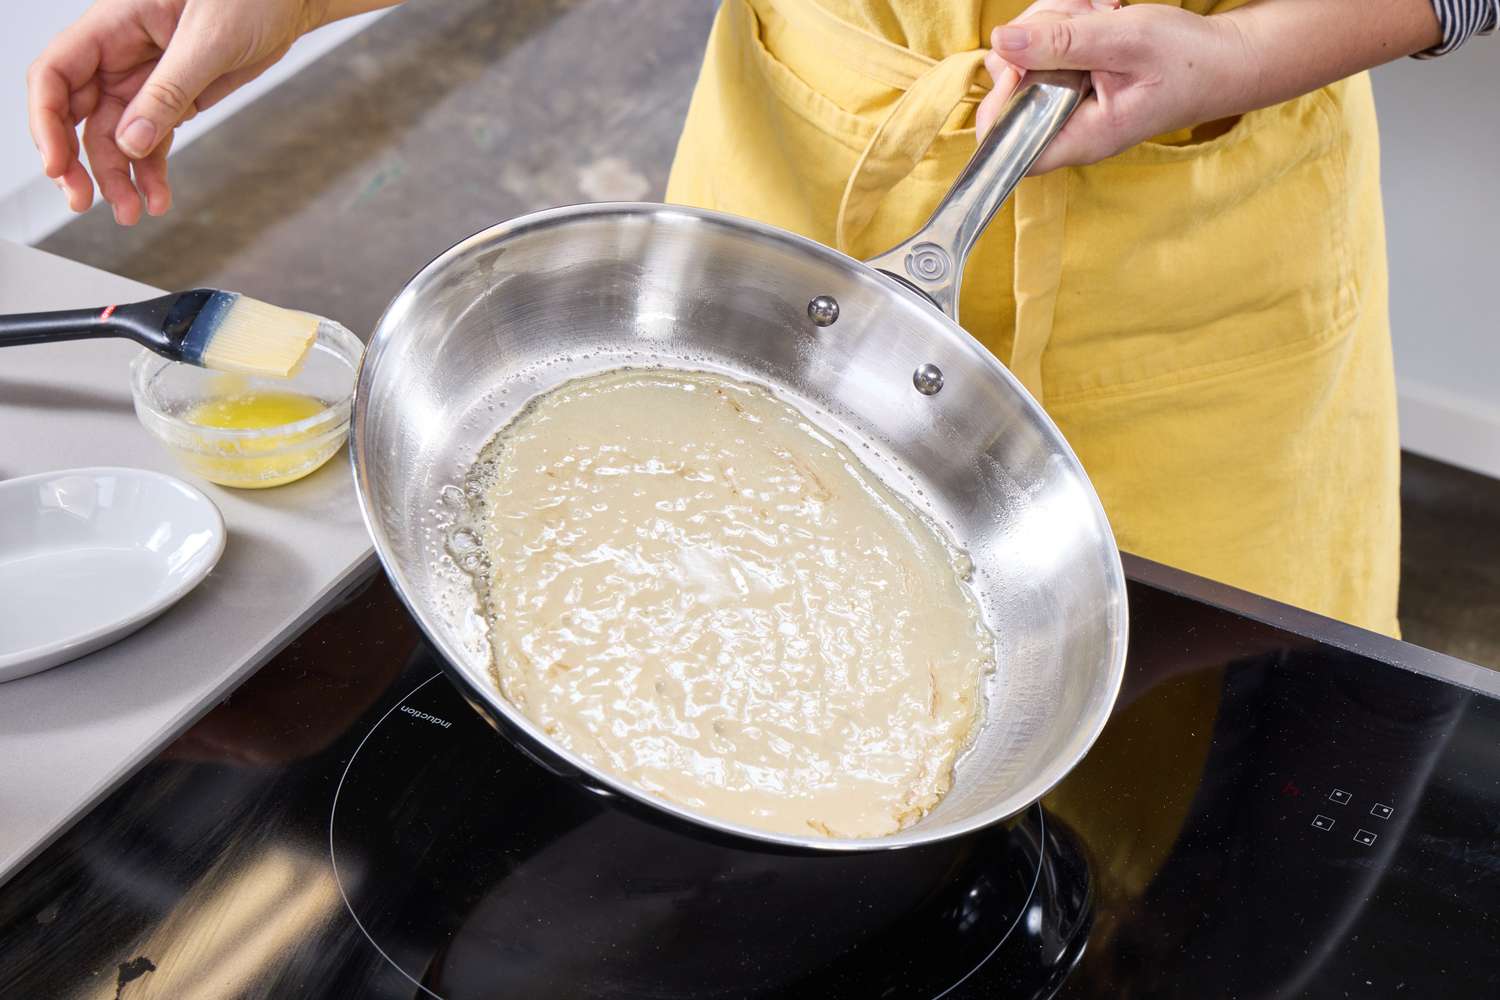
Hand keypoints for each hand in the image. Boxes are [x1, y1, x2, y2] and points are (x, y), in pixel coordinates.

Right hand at [28, 0, 324, 223]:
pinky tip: (157, 199)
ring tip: (132, 213)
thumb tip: (131, 141)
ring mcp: (144, 81)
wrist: (287, 4)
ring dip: (117, 177)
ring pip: (114, 137)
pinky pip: (151, 141)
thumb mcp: (208, 41)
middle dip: (76, 161)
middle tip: (84, 201)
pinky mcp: (173, 100)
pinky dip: (151, 172)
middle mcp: (119, 55)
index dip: (47, 121)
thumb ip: (169, 91)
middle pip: (76, 114)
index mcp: (113, 25)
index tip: (56, 165)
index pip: (56, 74)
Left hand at [976, 0, 1252, 173]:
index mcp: (1078, 137)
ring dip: (1050, 23)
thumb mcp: (1126, 42)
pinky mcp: (1071, 84)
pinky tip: (1093, 16)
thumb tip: (1004, 42)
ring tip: (1094, 12)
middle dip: (1031, 40)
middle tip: (1079, 15)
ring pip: (1022, 60)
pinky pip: (1044, 51)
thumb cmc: (1187, 61)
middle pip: (1008, 88)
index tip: (1029, 57)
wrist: (1223, 62)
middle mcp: (1065, 129)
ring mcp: (1067, 106)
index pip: (1005, 140)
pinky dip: (1062, 24)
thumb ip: (1063, 43)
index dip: (1001, 97)